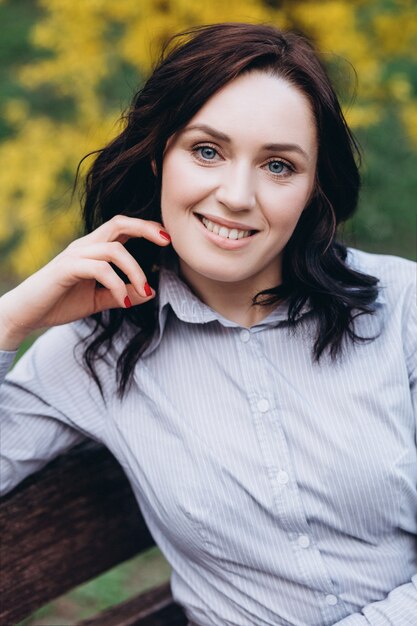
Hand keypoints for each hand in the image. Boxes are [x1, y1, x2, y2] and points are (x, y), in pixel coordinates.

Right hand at [0, 215, 170, 349]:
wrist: (26, 314)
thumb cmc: (59, 303)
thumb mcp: (97, 300)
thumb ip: (122, 293)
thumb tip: (150, 292)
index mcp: (92, 249)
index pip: (122, 228)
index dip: (145, 228)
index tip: (167, 239)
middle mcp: (84, 246)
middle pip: (119, 223)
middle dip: (146, 228)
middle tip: (167, 242)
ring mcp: (75, 255)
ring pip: (114, 249)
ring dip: (135, 270)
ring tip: (143, 290)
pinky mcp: (66, 268)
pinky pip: (99, 269)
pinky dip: (117, 285)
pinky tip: (123, 302)